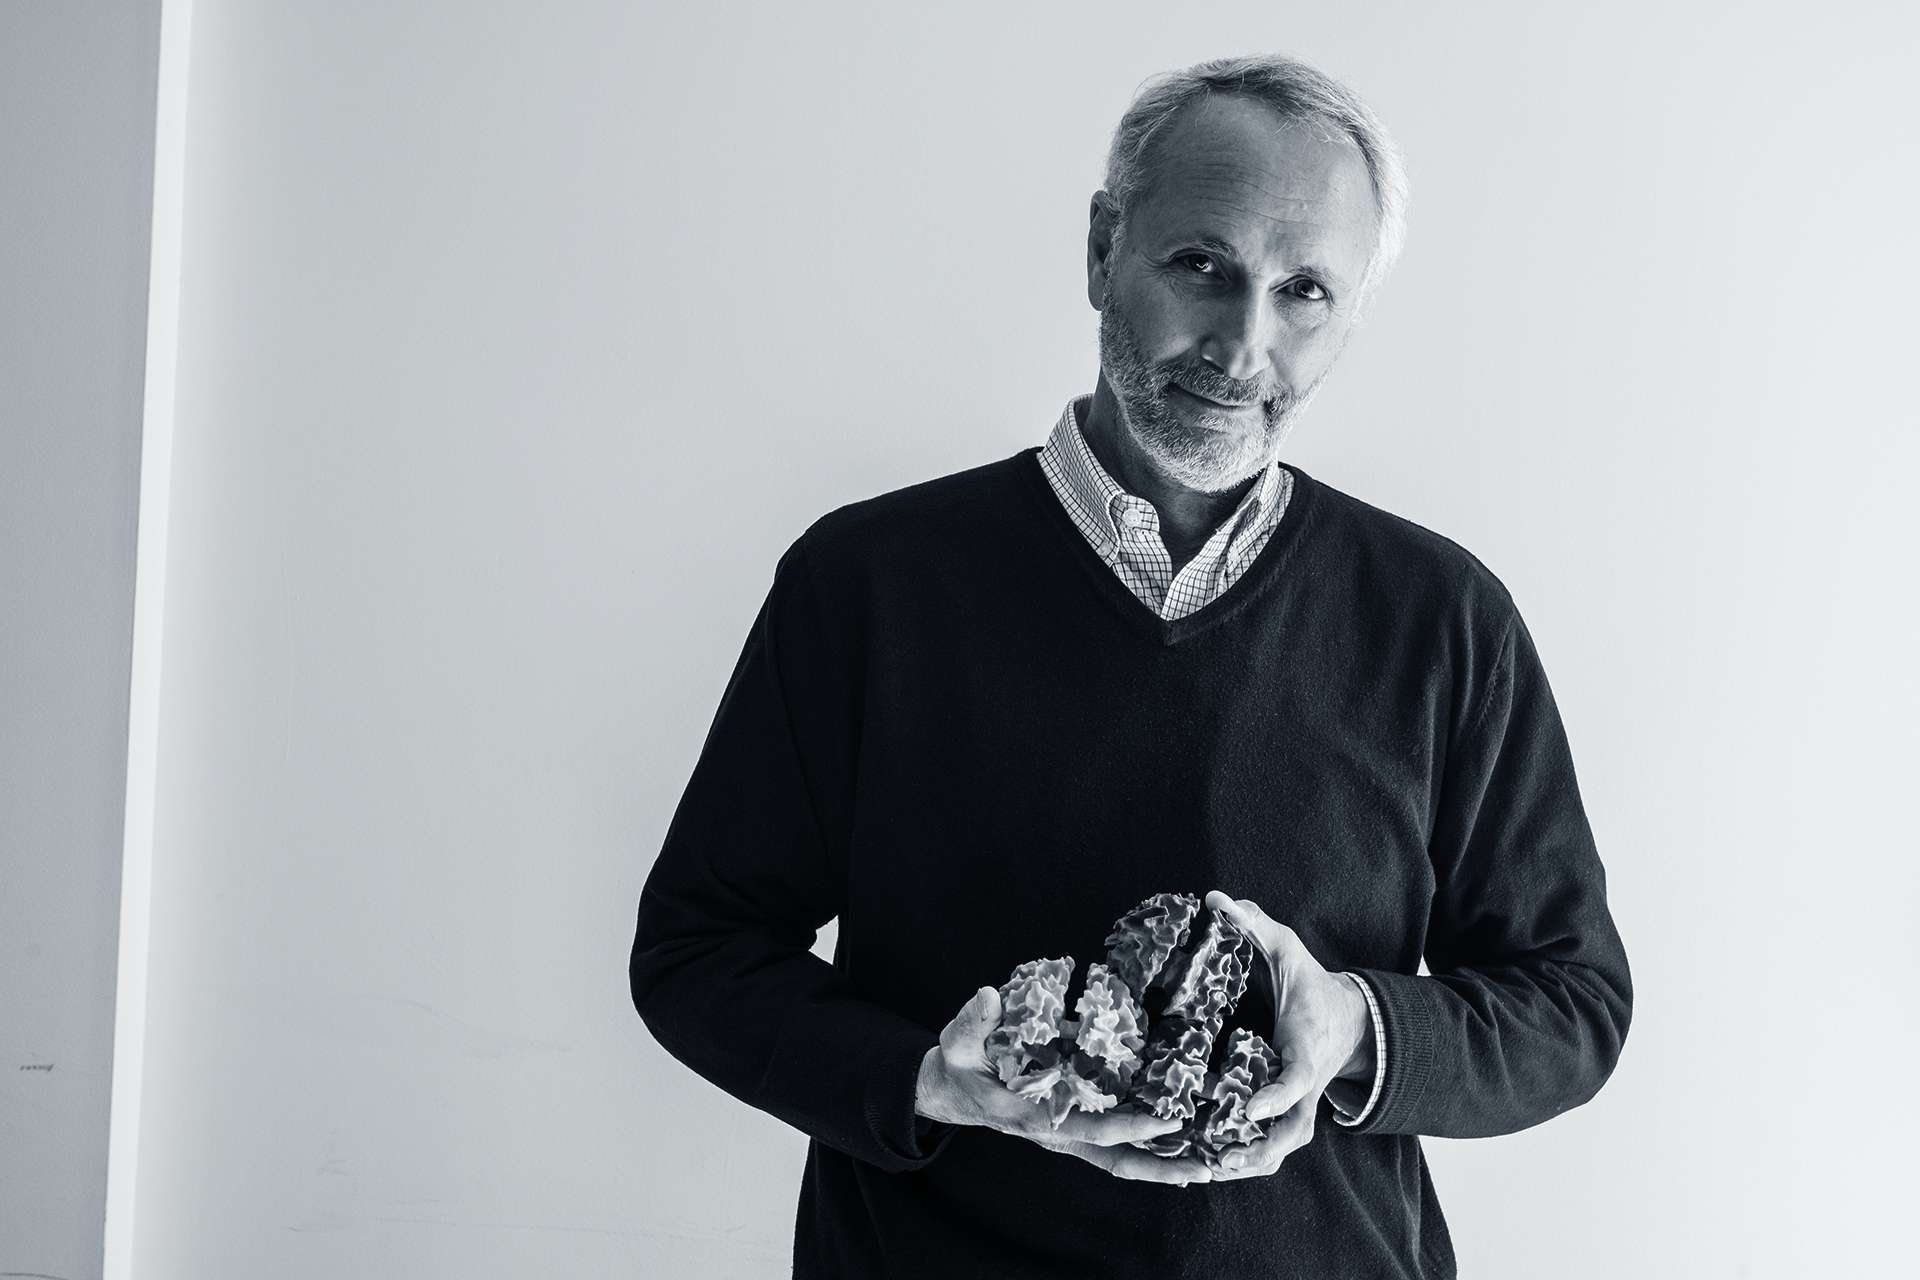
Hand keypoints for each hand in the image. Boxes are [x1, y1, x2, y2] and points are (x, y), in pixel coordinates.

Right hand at [916, 986, 1217, 1185]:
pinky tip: (1180, 1142)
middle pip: (1116, 1159)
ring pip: (1120, 1158)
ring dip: (1161, 1165)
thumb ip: (973, 1021)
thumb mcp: (957, 1041)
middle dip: (1160, 1166)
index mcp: (1034, 1116)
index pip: (1089, 1127)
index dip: (1127, 1126)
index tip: (1164, 1121)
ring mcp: (1069, 1132)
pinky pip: (1116, 1143)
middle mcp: (1058, 1132)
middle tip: (1204, 1166)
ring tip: (1205, 1165)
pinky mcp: (1076, 1122)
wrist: (953, 1089)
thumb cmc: (958, 1065)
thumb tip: (989, 996)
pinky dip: (1147, 1147)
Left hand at [1202, 891, 1368, 1180]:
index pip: (1298, 1079)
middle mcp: (1306, 1085)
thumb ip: (1255, 923)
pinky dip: (1249, 1158)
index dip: (1277, 1095)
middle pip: (1294, 1131)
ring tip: (1213, 1169)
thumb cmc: (1310, 982)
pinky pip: (1273, 1145)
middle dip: (1263, 1148)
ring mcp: (1300, 1105)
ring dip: (1252, 1162)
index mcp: (1307, 1049)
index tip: (1251, 1107)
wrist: (1346, 1018)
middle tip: (1226, 1158)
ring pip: (1284, 1147)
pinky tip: (1210, 1161)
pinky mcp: (1289, 1113)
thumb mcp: (1287, 948)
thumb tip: (1215, 898)